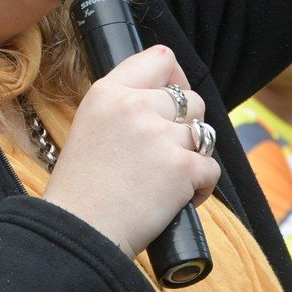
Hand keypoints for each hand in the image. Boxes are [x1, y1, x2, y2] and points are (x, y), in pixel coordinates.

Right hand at [42, 45, 219, 257]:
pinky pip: (212, 169)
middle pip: (191, 99)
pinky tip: (178, 200)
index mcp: (108, 92)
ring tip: (169, 180)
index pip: (161, 58)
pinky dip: (202, 188)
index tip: (175, 99)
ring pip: (205, 134)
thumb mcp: (90, 127)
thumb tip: (166, 98)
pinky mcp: (182, 167)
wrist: (79, 232)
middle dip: (188, 127)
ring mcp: (160, 135)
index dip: (176, 78)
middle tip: (166, 154)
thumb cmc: (82, 189)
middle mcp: (135, 106)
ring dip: (194, 157)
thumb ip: (123, 106)